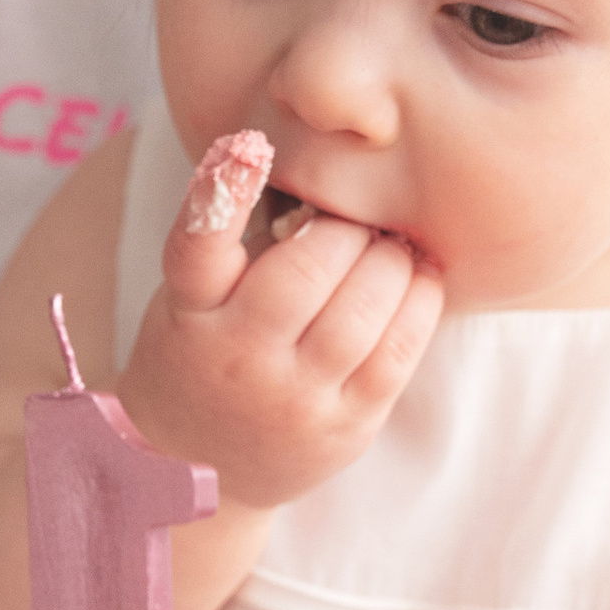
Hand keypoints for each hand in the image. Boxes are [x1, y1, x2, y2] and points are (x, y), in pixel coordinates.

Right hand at [118, 144, 442, 511]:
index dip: (221, 191)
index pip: (197, 247)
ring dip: (389, 262)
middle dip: (345, 229)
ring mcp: (294, 399)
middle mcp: (238, 358)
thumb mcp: (189, 299)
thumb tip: (324, 179)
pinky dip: (419, 302)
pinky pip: (398, 353)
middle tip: (355, 221)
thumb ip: (241, 245)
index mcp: (190, 313)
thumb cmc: (203, 354)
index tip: (248, 144)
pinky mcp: (345, 427)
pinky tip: (418, 278)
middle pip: (307, 271)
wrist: (197, 465)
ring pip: (362, 312)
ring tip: (390, 247)